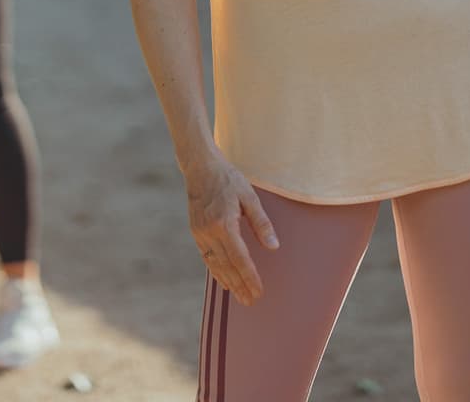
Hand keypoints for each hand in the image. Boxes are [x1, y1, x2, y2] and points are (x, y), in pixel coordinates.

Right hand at [183, 153, 277, 304]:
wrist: (200, 167)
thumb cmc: (228, 179)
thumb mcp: (250, 197)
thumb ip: (262, 223)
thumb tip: (273, 247)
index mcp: (224, 224)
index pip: (240, 259)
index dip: (250, 277)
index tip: (258, 291)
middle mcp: (209, 233)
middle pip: (227, 266)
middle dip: (240, 285)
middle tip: (250, 301)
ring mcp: (200, 233)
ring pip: (215, 264)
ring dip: (228, 282)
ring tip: (239, 296)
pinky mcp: (195, 232)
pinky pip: (206, 257)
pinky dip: (216, 271)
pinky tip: (223, 279)